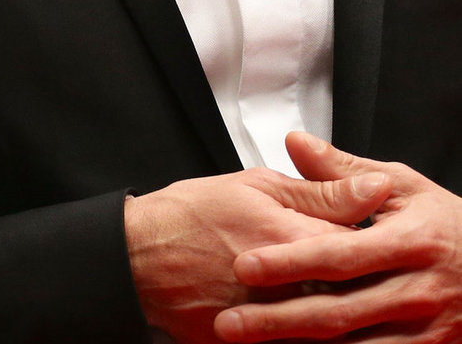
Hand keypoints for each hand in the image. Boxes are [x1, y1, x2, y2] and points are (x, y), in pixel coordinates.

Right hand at [127, 162, 392, 342]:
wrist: (135, 258)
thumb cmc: (188, 216)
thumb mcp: (255, 186)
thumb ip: (321, 191)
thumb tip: (375, 189)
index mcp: (296, 238)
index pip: (367, 247)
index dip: (378, 243)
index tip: (379, 240)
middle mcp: (292, 285)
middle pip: (356, 291)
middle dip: (364, 282)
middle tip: (356, 272)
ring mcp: (274, 321)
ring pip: (333, 325)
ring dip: (343, 315)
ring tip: (333, 299)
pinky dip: (309, 337)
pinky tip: (306, 325)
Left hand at [214, 133, 461, 341]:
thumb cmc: (447, 226)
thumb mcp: (405, 189)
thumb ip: (345, 172)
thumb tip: (295, 142)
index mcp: (410, 242)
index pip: (340, 256)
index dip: (290, 263)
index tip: (243, 266)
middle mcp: (419, 290)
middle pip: (340, 310)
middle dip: (280, 319)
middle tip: (229, 322)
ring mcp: (428, 328)